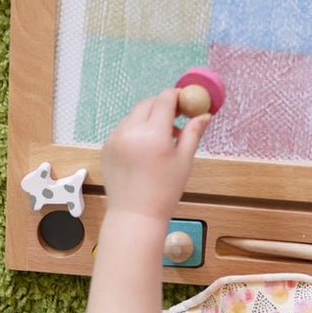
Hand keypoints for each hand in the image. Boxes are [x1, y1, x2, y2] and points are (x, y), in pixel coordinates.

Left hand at [101, 88, 210, 222]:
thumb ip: (193, 133)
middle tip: (175, 116)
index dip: (176, 97)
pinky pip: (123, 130)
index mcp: (153, 134)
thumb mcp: (184, 161)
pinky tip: (144, 151)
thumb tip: (205, 115)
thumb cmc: (164, 191)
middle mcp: (131, 132)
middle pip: (147, 103)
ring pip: (134, 116)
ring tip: (161, 139)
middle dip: (162, 105)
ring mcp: (115, 139)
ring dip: (148, 119)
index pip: (164, 100)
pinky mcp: (107, 147)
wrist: (135, 215)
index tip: (184, 101)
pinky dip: (135, 131)